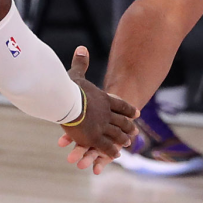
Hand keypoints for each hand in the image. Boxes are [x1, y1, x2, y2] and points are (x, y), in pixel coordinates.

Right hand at [58, 46, 138, 173]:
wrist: (65, 101)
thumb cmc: (68, 88)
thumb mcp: (76, 74)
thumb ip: (81, 63)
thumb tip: (81, 48)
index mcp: (104, 99)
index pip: (121, 105)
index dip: (129, 110)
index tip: (137, 113)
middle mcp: (107, 113)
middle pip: (122, 121)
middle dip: (129, 127)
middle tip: (135, 132)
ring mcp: (102, 126)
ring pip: (117, 134)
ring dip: (123, 139)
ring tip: (128, 143)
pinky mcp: (95, 138)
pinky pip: (107, 146)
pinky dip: (112, 151)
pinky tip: (116, 155)